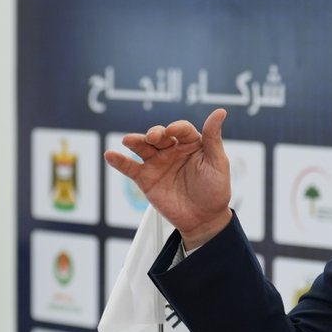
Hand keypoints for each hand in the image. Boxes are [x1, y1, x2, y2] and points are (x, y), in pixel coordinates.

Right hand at [104, 108, 233, 247]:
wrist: (203, 219)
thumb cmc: (215, 190)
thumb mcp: (218, 163)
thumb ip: (213, 138)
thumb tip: (220, 112)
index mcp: (191, 144)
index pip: (181, 130)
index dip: (176, 128)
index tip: (172, 131)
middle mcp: (172, 150)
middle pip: (159, 136)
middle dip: (154, 133)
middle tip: (152, 137)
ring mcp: (157, 164)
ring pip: (142, 148)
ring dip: (135, 141)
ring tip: (128, 140)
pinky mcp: (146, 179)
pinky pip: (130, 167)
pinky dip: (119, 161)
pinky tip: (111, 155)